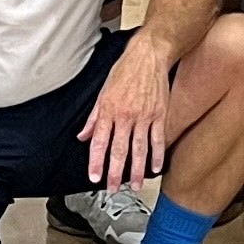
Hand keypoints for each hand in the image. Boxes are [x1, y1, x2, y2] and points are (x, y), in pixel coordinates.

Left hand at [79, 32, 177, 190]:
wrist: (149, 55)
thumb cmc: (125, 70)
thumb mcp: (103, 91)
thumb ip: (94, 117)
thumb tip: (83, 135)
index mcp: (108, 110)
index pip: (100, 141)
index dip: (96, 161)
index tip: (94, 176)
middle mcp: (125, 115)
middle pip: (119, 149)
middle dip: (115, 172)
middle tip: (113, 188)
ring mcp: (144, 116)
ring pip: (139, 148)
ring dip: (137, 170)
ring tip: (135, 185)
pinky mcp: (159, 114)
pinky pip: (158, 139)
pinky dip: (157, 155)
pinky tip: (155, 168)